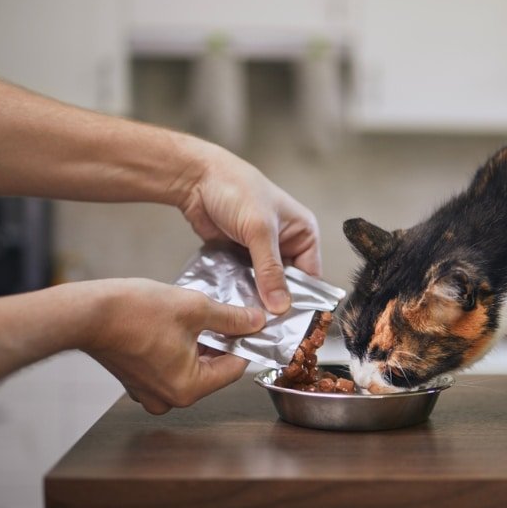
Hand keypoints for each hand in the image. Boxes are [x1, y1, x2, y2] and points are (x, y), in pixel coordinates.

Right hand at [82, 278, 265, 414]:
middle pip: (212, 369)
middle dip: (221, 341)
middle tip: (227, 314)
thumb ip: (231, 319)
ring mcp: (149, 392)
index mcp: (188, 389)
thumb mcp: (196, 309)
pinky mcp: (136, 379)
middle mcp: (169, 398)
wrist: (86, 313)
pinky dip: (178, 346)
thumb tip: (256, 322)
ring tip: (199, 314)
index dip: (245, 342)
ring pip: (191, 366)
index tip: (251, 323)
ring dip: (199, 342)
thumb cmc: (136, 312)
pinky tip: (176, 322)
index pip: (234, 368)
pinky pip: (169, 365)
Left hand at [179, 142, 320, 313]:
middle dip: (277, 304)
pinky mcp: (239, 257)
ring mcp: (261, 252)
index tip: (291, 326)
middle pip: (287, 286)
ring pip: (264, 286)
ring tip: (249, 323)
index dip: (302, 300)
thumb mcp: (259, 230)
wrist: (196, 177)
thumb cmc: (236, 190)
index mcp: (303, 234)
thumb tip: (281, 306)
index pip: (310, 276)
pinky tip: (233, 309)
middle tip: (268, 330)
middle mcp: (286, 245)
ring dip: (256, 300)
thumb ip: (270, 270)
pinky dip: (239, 293)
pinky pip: (244, 282)